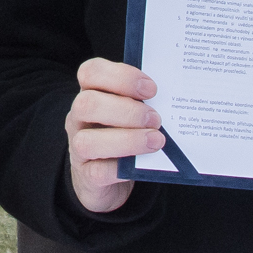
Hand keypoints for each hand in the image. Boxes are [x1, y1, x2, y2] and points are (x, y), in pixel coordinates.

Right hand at [65, 58, 163, 214]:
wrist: (109, 180)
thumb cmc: (125, 135)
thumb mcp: (132, 113)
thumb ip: (145, 102)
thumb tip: (174, 99)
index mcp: (91, 93)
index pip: (91, 72)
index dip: (121, 76)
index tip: (151, 88)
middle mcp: (79, 118)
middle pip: (87, 104)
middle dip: (127, 110)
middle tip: (156, 118)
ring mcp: (79, 148)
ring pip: (87, 141)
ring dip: (127, 139)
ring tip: (155, 140)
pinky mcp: (87, 176)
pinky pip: (99, 172)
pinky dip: (122, 168)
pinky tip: (141, 163)